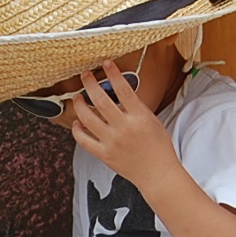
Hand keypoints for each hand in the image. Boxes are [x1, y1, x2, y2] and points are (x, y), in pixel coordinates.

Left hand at [67, 60, 180, 185]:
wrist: (157, 173)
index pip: (123, 89)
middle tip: (85, 76)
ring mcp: (112, 142)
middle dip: (90, 84)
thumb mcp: (152, 121)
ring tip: (77, 97)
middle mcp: (124, 128)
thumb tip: (118, 93)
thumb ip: (135, 108)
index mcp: (139, 117)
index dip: (113, 73)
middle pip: (100, 100)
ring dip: (79, 104)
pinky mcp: (104, 154)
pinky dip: (77, 129)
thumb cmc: (158, 147)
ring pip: (87, 118)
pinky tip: (77, 122)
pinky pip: (83, 140)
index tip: (106, 63)